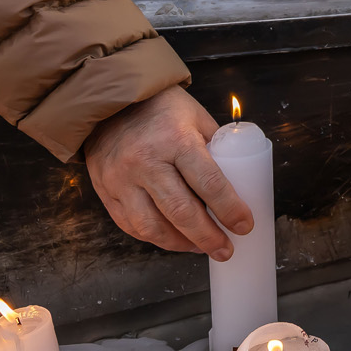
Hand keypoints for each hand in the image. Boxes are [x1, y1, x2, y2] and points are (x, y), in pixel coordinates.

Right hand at [85, 86, 253, 258]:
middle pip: (181, 212)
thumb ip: (214, 148)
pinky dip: (154, 237)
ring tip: (200, 247)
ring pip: (152, 226)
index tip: (244, 225)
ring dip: (180, 244)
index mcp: (176, 140)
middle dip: (208, 237)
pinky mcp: (106, 191)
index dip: (230, 210)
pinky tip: (172, 237)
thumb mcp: (196, 118)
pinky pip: (131, 225)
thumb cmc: (161, 108)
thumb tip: (239, 182)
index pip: (209, 183)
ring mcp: (121, 179)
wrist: (110, 100)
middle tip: (226, 250)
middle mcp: (146, 161)